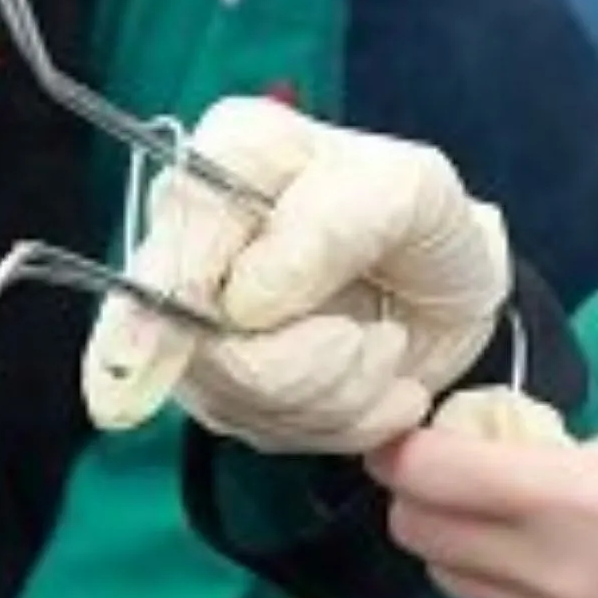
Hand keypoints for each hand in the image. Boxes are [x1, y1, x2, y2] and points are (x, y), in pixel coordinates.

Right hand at [78, 96, 510, 450]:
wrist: (452, 282)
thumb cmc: (423, 219)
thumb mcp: (407, 193)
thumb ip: (327, 228)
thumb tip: (244, 302)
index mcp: (217, 165)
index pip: (169, 249)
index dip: (156, 321)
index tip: (145, 388)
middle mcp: (190, 244)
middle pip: (199, 346)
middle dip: (305, 367)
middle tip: (381, 342)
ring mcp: (199, 323)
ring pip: (240, 400)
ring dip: (339, 394)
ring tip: (385, 348)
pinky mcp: (229, 389)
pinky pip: (270, 432)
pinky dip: (343, 420)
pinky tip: (377, 381)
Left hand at [369, 401, 597, 597]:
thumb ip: (570, 451)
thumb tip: (515, 468)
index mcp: (566, 502)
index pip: (428, 478)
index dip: (401, 451)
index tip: (400, 440)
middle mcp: (548, 584)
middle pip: (423, 541)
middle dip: (427, 503)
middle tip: (461, 483)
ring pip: (465, 593)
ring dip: (478, 558)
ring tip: (534, 537)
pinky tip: (586, 592)